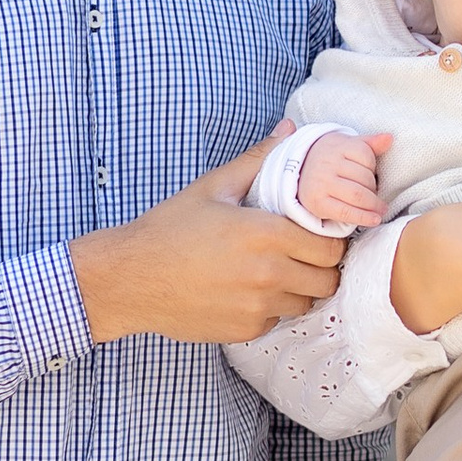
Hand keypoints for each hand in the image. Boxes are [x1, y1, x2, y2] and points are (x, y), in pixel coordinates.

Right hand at [69, 142, 345, 344]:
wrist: (131, 278)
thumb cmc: (170, 228)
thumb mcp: (214, 187)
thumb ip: (258, 160)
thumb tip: (289, 130)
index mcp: (266, 233)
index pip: (330, 246)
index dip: (330, 238)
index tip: (317, 231)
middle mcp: (268, 274)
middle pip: (327, 278)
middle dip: (321, 264)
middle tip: (302, 251)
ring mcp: (258, 307)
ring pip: (306, 301)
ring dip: (300, 287)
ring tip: (277, 269)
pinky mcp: (246, 330)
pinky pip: (278, 318)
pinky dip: (273, 306)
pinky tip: (249, 288)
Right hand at [296, 129, 388, 230]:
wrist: (300, 173)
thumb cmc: (331, 159)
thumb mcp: (347, 146)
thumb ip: (370, 143)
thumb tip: (389, 138)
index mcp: (336, 146)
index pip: (366, 155)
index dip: (374, 167)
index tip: (372, 174)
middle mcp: (327, 164)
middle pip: (364, 178)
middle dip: (375, 189)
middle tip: (376, 195)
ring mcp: (322, 183)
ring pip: (358, 195)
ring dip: (374, 205)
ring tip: (380, 209)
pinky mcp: (318, 203)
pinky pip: (345, 213)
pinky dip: (363, 218)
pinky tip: (375, 219)